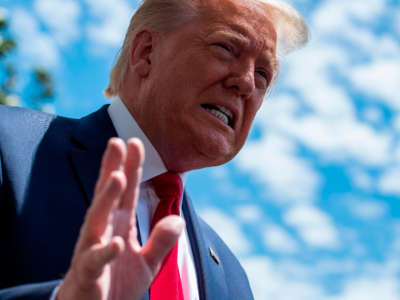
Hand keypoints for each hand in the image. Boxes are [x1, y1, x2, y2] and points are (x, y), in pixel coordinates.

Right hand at [57, 138, 184, 299]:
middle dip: (113, 169)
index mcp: (119, 225)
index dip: (131, 168)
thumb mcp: (147, 263)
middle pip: (108, 196)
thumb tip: (178, 220)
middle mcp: (104, 231)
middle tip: (117, 141)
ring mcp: (92, 249)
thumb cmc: (116, 284)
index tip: (135, 142)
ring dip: (107, 199)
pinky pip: (94, 260)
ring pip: (97, 219)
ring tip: (118, 177)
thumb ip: (161, 241)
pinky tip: (116, 241)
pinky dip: (104, 251)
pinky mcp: (87, 273)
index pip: (127, 192)